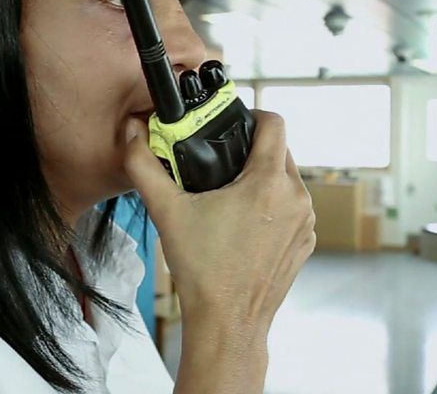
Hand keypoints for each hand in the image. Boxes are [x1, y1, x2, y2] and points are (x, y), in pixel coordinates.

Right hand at [124, 110, 314, 334]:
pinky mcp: (305, 242)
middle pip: (281, 150)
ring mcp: (305, 221)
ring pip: (288, 179)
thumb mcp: (166, 211)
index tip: (232, 123)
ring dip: (264, 177)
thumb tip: (131, 131)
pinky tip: (245, 221)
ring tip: (230, 192)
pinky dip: (273, 205)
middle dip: (253, 149)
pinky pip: (293, 207)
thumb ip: (144, 164)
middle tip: (221, 160)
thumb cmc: (202, 269)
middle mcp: (297, 197)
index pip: (275, 123)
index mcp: (268, 182)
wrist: (227, 322)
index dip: (252, 114)